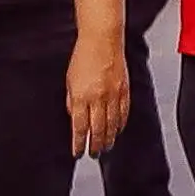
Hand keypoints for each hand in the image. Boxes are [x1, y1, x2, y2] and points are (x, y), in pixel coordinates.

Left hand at [66, 37, 131, 156]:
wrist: (102, 40)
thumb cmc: (83, 57)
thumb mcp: (69, 81)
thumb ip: (72, 101)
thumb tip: (75, 117)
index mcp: (82, 96)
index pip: (80, 127)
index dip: (79, 143)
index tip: (77, 152)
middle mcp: (99, 98)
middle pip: (98, 129)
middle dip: (95, 145)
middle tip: (94, 154)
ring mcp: (114, 95)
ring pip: (112, 124)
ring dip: (109, 138)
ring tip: (106, 147)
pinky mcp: (125, 90)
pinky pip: (124, 112)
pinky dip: (121, 124)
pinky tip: (118, 130)